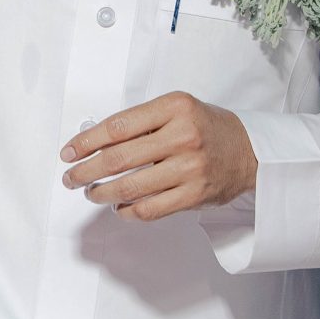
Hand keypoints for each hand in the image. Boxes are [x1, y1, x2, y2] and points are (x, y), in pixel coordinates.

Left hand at [61, 92, 257, 219]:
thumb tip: (92, 142)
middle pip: (118, 159)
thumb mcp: (177, 109)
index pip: (117, 126)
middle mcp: (183, 136)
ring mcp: (190, 168)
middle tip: (71, 178)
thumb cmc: (206, 128)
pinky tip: (118, 206)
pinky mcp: (195, 195)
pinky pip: (149, 209)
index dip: (85, 142)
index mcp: (174, 107)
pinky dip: (126, 211)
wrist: (250, 152)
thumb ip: (140, 122)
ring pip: (130, 187)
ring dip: (101, 193)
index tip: (68, 152)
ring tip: (90, 192)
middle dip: (85, 171)